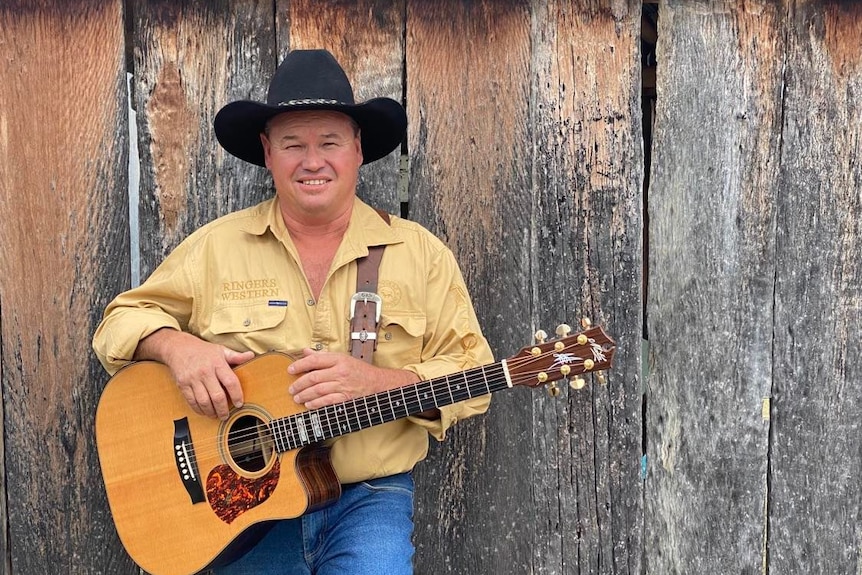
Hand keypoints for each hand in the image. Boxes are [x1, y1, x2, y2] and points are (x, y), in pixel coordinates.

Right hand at [135, 329, 254, 419]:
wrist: (178, 347)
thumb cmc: (203, 351)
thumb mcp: (221, 350)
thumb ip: (236, 356)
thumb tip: (251, 355)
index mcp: (217, 363)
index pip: (230, 382)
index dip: (237, 395)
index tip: (240, 403)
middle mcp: (205, 372)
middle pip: (217, 395)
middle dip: (223, 409)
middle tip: (227, 416)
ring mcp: (193, 379)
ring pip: (204, 401)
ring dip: (211, 412)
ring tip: (216, 415)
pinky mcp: (183, 385)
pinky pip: (191, 401)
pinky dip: (199, 409)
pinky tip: (204, 411)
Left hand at [287, 348, 418, 409]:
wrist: (378, 384)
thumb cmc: (359, 371)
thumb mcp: (342, 359)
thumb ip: (323, 356)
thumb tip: (305, 351)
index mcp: (339, 359)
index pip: (314, 360)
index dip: (299, 364)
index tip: (290, 369)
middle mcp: (340, 371)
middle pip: (313, 377)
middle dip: (299, 384)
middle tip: (291, 388)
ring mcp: (343, 386)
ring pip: (318, 390)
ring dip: (304, 395)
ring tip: (297, 397)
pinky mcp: (346, 398)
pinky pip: (326, 401)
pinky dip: (315, 404)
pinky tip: (309, 404)